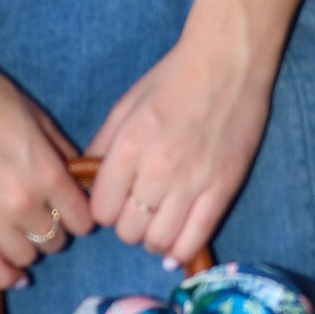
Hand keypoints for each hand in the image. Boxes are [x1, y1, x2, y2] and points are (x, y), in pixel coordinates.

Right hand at [0, 46, 94, 288]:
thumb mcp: (39, 120)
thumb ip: (62, 154)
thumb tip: (78, 179)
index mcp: (48, 173)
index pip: (81, 219)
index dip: (80, 216)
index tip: (71, 212)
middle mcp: (23, 201)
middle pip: (55, 240)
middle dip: (54, 230)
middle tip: (43, 217)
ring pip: (25, 255)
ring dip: (29, 247)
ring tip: (22, 233)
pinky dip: (4, 276)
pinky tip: (13, 275)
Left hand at [84, 0, 281, 266]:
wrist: (227, 63)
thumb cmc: (173, 79)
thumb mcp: (126, 105)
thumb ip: (103, 144)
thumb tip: (87, 179)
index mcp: (129, 146)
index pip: (101, 209)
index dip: (104, 208)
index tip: (113, 199)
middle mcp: (158, 170)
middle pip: (127, 231)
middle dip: (126, 224)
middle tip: (135, 209)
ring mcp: (193, 183)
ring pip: (158, 241)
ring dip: (151, 238)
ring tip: (155, 222)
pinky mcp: (223, 189)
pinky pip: (195, 239)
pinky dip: (180, 250)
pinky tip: (175, 243)